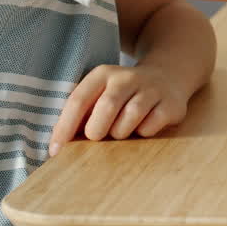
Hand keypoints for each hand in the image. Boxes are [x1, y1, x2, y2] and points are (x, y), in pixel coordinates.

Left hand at [49, 64, 191, 156]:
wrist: (167, 76)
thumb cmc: (122, 95)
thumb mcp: (99, 94)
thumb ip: (81, 115)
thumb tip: (59, 146)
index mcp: (103, 74)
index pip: (78, 100)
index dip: (65, 127)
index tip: (56, 151)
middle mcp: (128, 77)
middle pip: (106, 107)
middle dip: (97, 130)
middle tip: (97, 136)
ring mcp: (152, 89)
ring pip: (130, 117)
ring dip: (121, 133)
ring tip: (121, 131)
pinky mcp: (171, 104)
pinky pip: (151, 127)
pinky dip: (142, 134)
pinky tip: (143, 126)